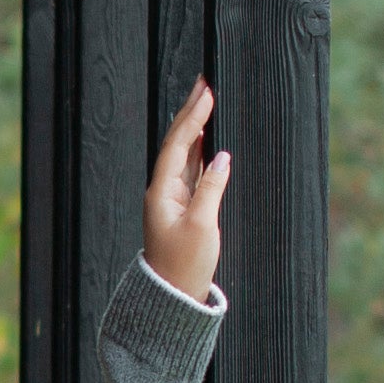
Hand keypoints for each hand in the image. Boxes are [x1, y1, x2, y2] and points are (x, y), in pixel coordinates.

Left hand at [144, 81, 229, 298]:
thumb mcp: (202, 226)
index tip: (207, 92)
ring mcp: (172, 199)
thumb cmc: (184, 266)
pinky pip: (191, 172)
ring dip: (195, 128)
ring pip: (184, 155)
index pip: (178, 145)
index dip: (193, 117)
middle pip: (177, 144)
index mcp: (161, 192)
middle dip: (190, 113)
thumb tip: (222, 157)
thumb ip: (212, 188)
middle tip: (203, 84)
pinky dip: (200, 152)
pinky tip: (206, 139)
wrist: (173, 298)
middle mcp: (163, 191)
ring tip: (205, 102)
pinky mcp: (183, 210)